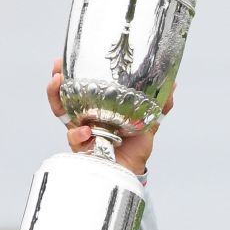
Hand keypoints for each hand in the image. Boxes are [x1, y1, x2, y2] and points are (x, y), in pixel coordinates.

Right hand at [46, 58, 175, 174]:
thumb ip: (159, 105)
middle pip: (64, 96)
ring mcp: (80, 132)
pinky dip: (79, 134)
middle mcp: (85, 118)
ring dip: (56, 96)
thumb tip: (173, 84)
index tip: (65, 59)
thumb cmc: (136, 147)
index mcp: (98, 109)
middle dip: (56, 79)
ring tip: (58, 83)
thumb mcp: (147, 122)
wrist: (133, 170)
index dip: (72, 74)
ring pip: (61, 112)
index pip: (81, 87)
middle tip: (57, 67)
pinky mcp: (80, 148)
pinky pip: (74, 139)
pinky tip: (86, 131)